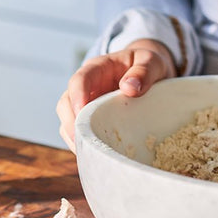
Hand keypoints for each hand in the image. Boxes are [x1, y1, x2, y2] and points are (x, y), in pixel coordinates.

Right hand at [56, 39, 175, 151]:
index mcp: (97, 68)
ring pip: (67, 121)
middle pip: (65, 104)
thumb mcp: (151, 61)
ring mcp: (85, 104)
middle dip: (71, 124)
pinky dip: (84, 145)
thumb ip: (143, 71)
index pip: (79, 80)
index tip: (81, 113)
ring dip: (75, 138)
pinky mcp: (91, 120)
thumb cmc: (147, 64)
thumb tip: (130, 88)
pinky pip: (79, 133)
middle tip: (83, 142)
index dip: (77, 96)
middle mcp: (86, 87)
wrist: (149, 72)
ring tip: (89, 154)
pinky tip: (96, 156)